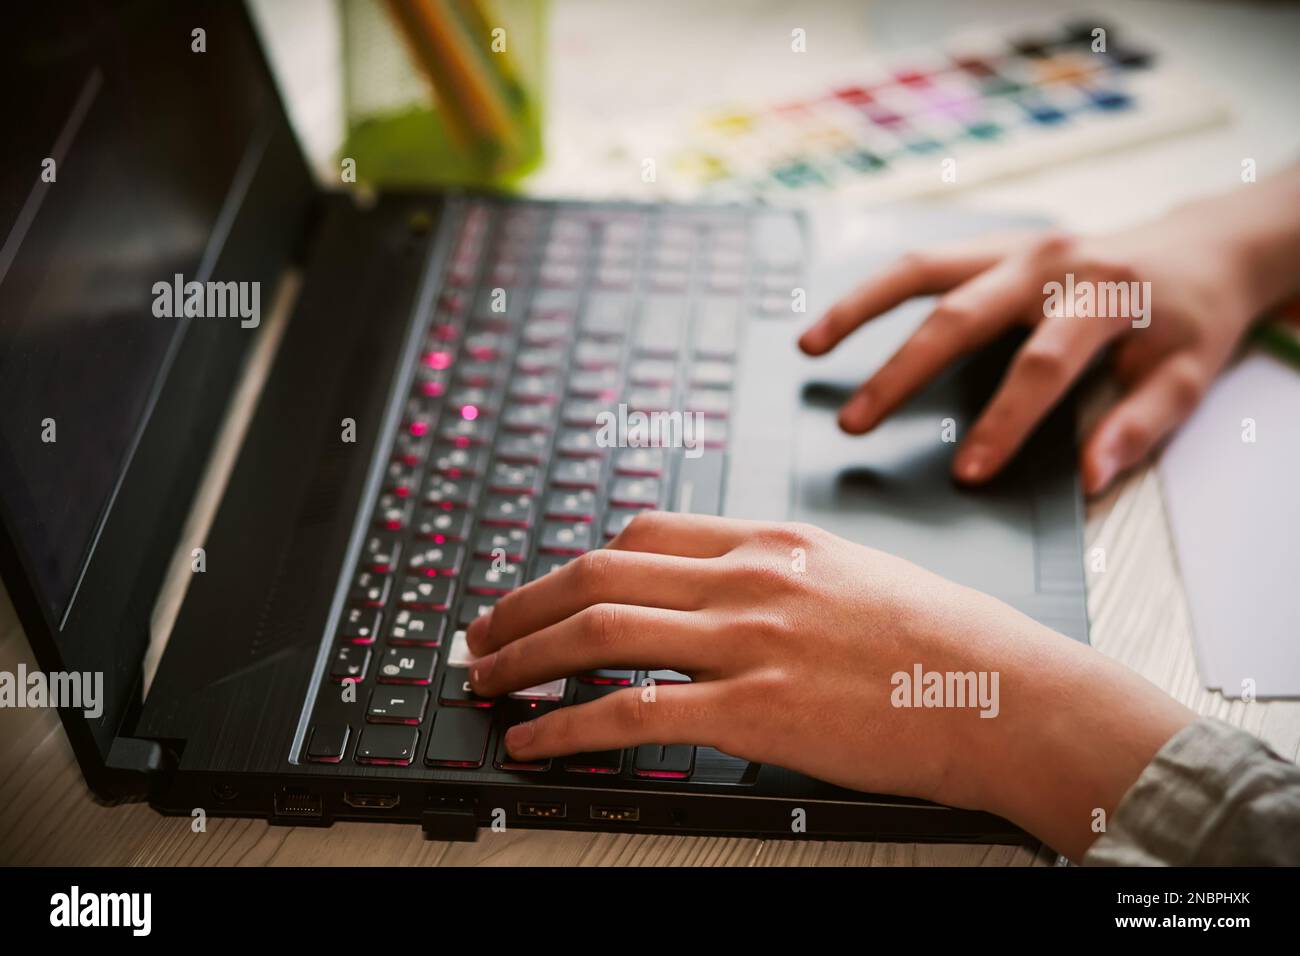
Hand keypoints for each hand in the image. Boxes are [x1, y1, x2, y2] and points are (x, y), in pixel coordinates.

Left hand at [467, 512, 1192, 857]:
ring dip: (525, 656)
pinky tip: (535, 738)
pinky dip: (567, 723)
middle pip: (601, 572)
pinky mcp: (754, 710)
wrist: (1006, 691)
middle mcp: (749, 578)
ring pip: (600, 631)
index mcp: (773, 541)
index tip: (545, 586)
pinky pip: (632, 710)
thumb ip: (777, 575)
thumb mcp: (853, 574)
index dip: (577, 560)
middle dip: (523, 603)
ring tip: (485, 681)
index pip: (645, 530)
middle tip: (482, 632)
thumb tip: (716, 593)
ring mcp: (748, 640)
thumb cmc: (943, 640)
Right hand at [798, 216, 1261, 493]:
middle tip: (855, 422)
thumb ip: (1138, 426)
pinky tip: (838, 321)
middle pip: (959, 316)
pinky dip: (876, 290)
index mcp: (1103, 296)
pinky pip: (923, 263)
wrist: (1198, 249)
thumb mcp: (1187, 377)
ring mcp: (1015, 247)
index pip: (1041, 367)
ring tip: (811, 347)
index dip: (1002, 423)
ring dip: (860, 308)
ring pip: (921, 270)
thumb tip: (1090, 477)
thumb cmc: (1189, 319)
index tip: (966, 473)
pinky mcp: (994, 247)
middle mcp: (1050, 263)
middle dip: (901, 373)